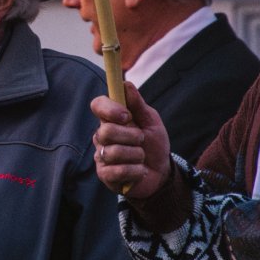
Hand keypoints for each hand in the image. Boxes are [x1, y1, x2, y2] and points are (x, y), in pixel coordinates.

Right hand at [90, 86, 171, 200]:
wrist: (162, 172)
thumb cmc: (153, 144)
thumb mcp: (151, 122)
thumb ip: (138, 105)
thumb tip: (126, 84)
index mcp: (111, 119)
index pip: (97, 105)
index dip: (109, 109)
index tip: (127, 115)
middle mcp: (102, 136)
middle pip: (106, 131)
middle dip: (131, 136)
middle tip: (141, 140)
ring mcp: (101, 156)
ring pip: (113, 152)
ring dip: (137, 155)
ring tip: (141, 158)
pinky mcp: (105, 175)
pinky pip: (118, 171)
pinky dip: (136, 171)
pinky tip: (140, 171)